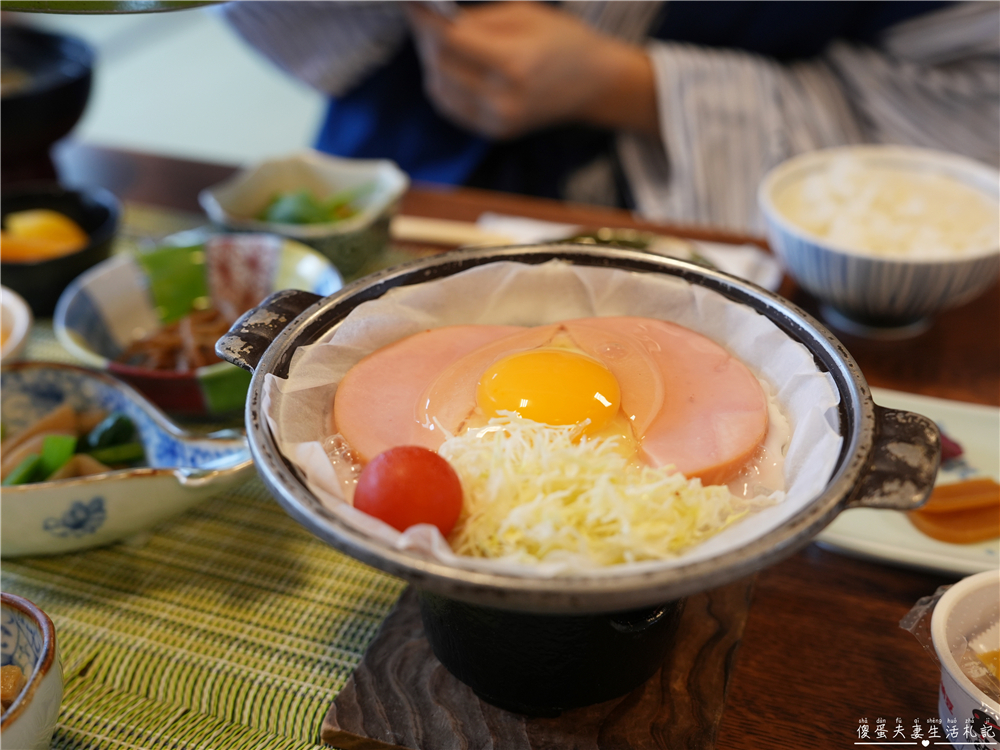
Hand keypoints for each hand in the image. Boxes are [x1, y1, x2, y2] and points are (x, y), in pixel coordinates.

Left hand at [405, 1, 658, 139]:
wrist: (592, 83)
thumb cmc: (562, 40)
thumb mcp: (523, 15)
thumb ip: (477, 20)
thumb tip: (435, 18)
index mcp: (513, 64)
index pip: (450, 41)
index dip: (425, 20)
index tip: (411, 4)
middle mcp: (502, 99)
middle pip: (440, 66)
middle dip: (426, 39)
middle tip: (425, 19)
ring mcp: (497, 121)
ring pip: (438, 89)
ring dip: (432, 63)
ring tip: (441, 43)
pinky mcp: (494, 132)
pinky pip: (450, 107)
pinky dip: (443, 85)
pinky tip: (452, 68)